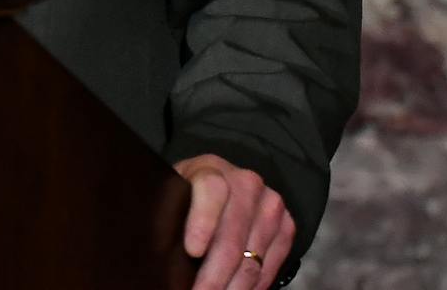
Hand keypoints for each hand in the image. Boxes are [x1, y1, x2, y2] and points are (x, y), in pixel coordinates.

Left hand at [175, 153, 293, 288]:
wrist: (222, 187)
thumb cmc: (188, 196)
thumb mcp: (171, 194)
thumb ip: (168, 214)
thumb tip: (160, 249)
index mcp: (211, 169)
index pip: (212, 190)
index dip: (202, 222)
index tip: (192, 251)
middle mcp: (246, 183)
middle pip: (233, 237)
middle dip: (214, 275)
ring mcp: (270, 205)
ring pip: (252, 260)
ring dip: (232, 287)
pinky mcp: (286, 226)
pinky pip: (270, 267)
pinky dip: (251, 287)